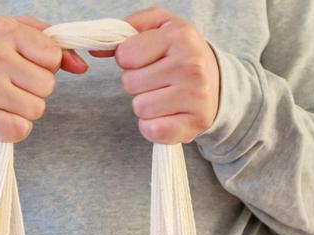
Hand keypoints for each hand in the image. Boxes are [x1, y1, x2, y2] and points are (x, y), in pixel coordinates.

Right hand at [0, 16, 87, 141]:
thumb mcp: (19, 37)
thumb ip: (54, 44)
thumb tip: (81, 66)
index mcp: (3, 30)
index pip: (53, 55)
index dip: (46, 64)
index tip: (27, 63)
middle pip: (47, 85)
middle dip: (36, 88)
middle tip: (14, 83)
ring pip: (37, 109)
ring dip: (27, 108)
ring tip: (6, 97)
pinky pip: (22, 130)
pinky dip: (16, 127)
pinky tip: (1, 114)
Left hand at [92, 8, 220, 143]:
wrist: (217, 78)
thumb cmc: (179, 51)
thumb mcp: (158, 26)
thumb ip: (124, 29)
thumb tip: (96, 50)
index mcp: (180, 36)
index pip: (125, 55)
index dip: (128, 59)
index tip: (145, 59)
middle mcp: (191, 65)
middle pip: (130, 83)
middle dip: (136, 82)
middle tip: (156, 79)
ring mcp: (197, 96)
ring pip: (140, 108)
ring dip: (145, 104)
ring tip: (163, 95)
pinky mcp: (197, 122)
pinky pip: (153, 131)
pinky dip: (152, 126)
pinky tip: (166, 114)